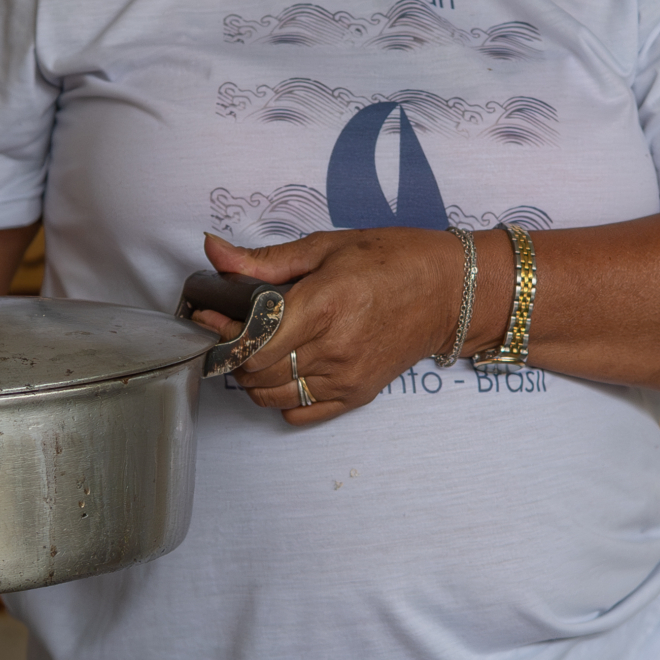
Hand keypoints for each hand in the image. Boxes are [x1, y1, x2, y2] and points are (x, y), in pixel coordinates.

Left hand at [191, 228, 460, 424]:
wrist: (450, 292)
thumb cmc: (393, 259)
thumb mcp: (327, 246)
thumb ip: (265, 259)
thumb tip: (214, 251)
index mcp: (324, 305)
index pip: (253, 340)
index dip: (222, 331)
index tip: (208, 314)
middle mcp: (334, 348)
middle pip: (255, 371)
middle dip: (233, 351)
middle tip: (229, 328)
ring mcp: (345, 377)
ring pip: (271, 396)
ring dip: (252, 377)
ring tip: (256, 348)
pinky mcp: (356, 395)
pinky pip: (300, 413)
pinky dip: (280, 398)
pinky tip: (283, 371)